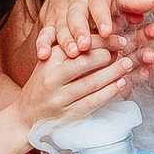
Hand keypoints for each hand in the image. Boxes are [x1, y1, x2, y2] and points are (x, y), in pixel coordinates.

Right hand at [15, 30, 131, 129]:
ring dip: (114, 73)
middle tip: (125, 51)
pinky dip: (109, 92)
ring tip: (127, 65)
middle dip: (109, 55)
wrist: (26, 116)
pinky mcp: (67, 115)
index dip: (103, 41)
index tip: (119, 40)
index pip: (78, 44)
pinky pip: (93, 102)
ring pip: (92, 82)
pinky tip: (120, 84)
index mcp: (49, 59)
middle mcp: (52, 78)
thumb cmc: (43, 85)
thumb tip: (103, 38)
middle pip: (85, 61)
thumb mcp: (49, 62)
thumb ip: (70, 49)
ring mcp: (59, 98)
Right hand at [40, 0, 152, 58]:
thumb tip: (152, 2)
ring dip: (65, 40)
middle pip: (76, 17)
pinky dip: (42, 44)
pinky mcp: (48, 24)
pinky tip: (43, 55)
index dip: (103, 17)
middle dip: (80, 31)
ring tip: (72, 54)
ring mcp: (59, 14)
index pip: (99, 5)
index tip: (109, 30)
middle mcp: (74, 3)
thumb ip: (133, 2)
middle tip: (84, 46)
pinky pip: (43, 34)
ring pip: (60, 27)